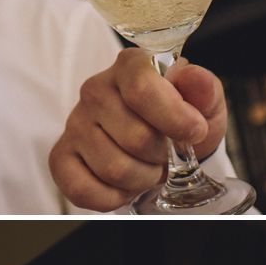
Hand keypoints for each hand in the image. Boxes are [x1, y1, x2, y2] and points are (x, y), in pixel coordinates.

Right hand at [51, 50, 226, 211]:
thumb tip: (195, 80)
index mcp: (130, 67)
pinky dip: (113, 197)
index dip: (175, 119)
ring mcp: (74, 123)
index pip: (142, 90)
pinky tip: (124, 184)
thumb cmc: (181, 121)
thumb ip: (204, 89)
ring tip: (146, 166)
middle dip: (161, 156)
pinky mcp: (61, 156)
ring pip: (114, 169)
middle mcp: (95, 90)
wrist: (162, 144)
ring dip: (142, 178)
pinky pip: (82, 190)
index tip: (195, 132)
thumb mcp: (204, 104)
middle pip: (134, 138)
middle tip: (165, 152)